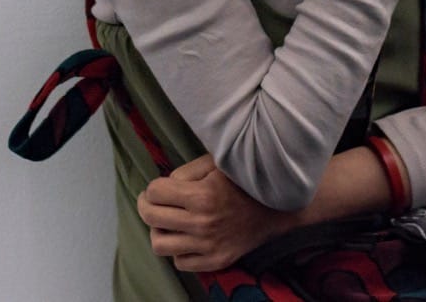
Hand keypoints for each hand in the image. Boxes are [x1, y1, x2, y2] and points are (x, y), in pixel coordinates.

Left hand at [136, 154, 295, 272]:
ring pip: (160, 246)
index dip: (153, 187)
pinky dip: (178, 250)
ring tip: (167, 222)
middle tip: (151, 202)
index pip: (155, 193)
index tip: (158, 187)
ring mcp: (209, 247)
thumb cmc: (245, 180)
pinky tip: (185, 236)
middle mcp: (203, 224)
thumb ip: (187, 171)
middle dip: (146, 206)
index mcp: (202, 196)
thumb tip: (163, 186)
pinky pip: (180, 262)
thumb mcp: (217, 162)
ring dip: (159, 231)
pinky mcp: (217, 261)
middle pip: (151, 218)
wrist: (279, 207)